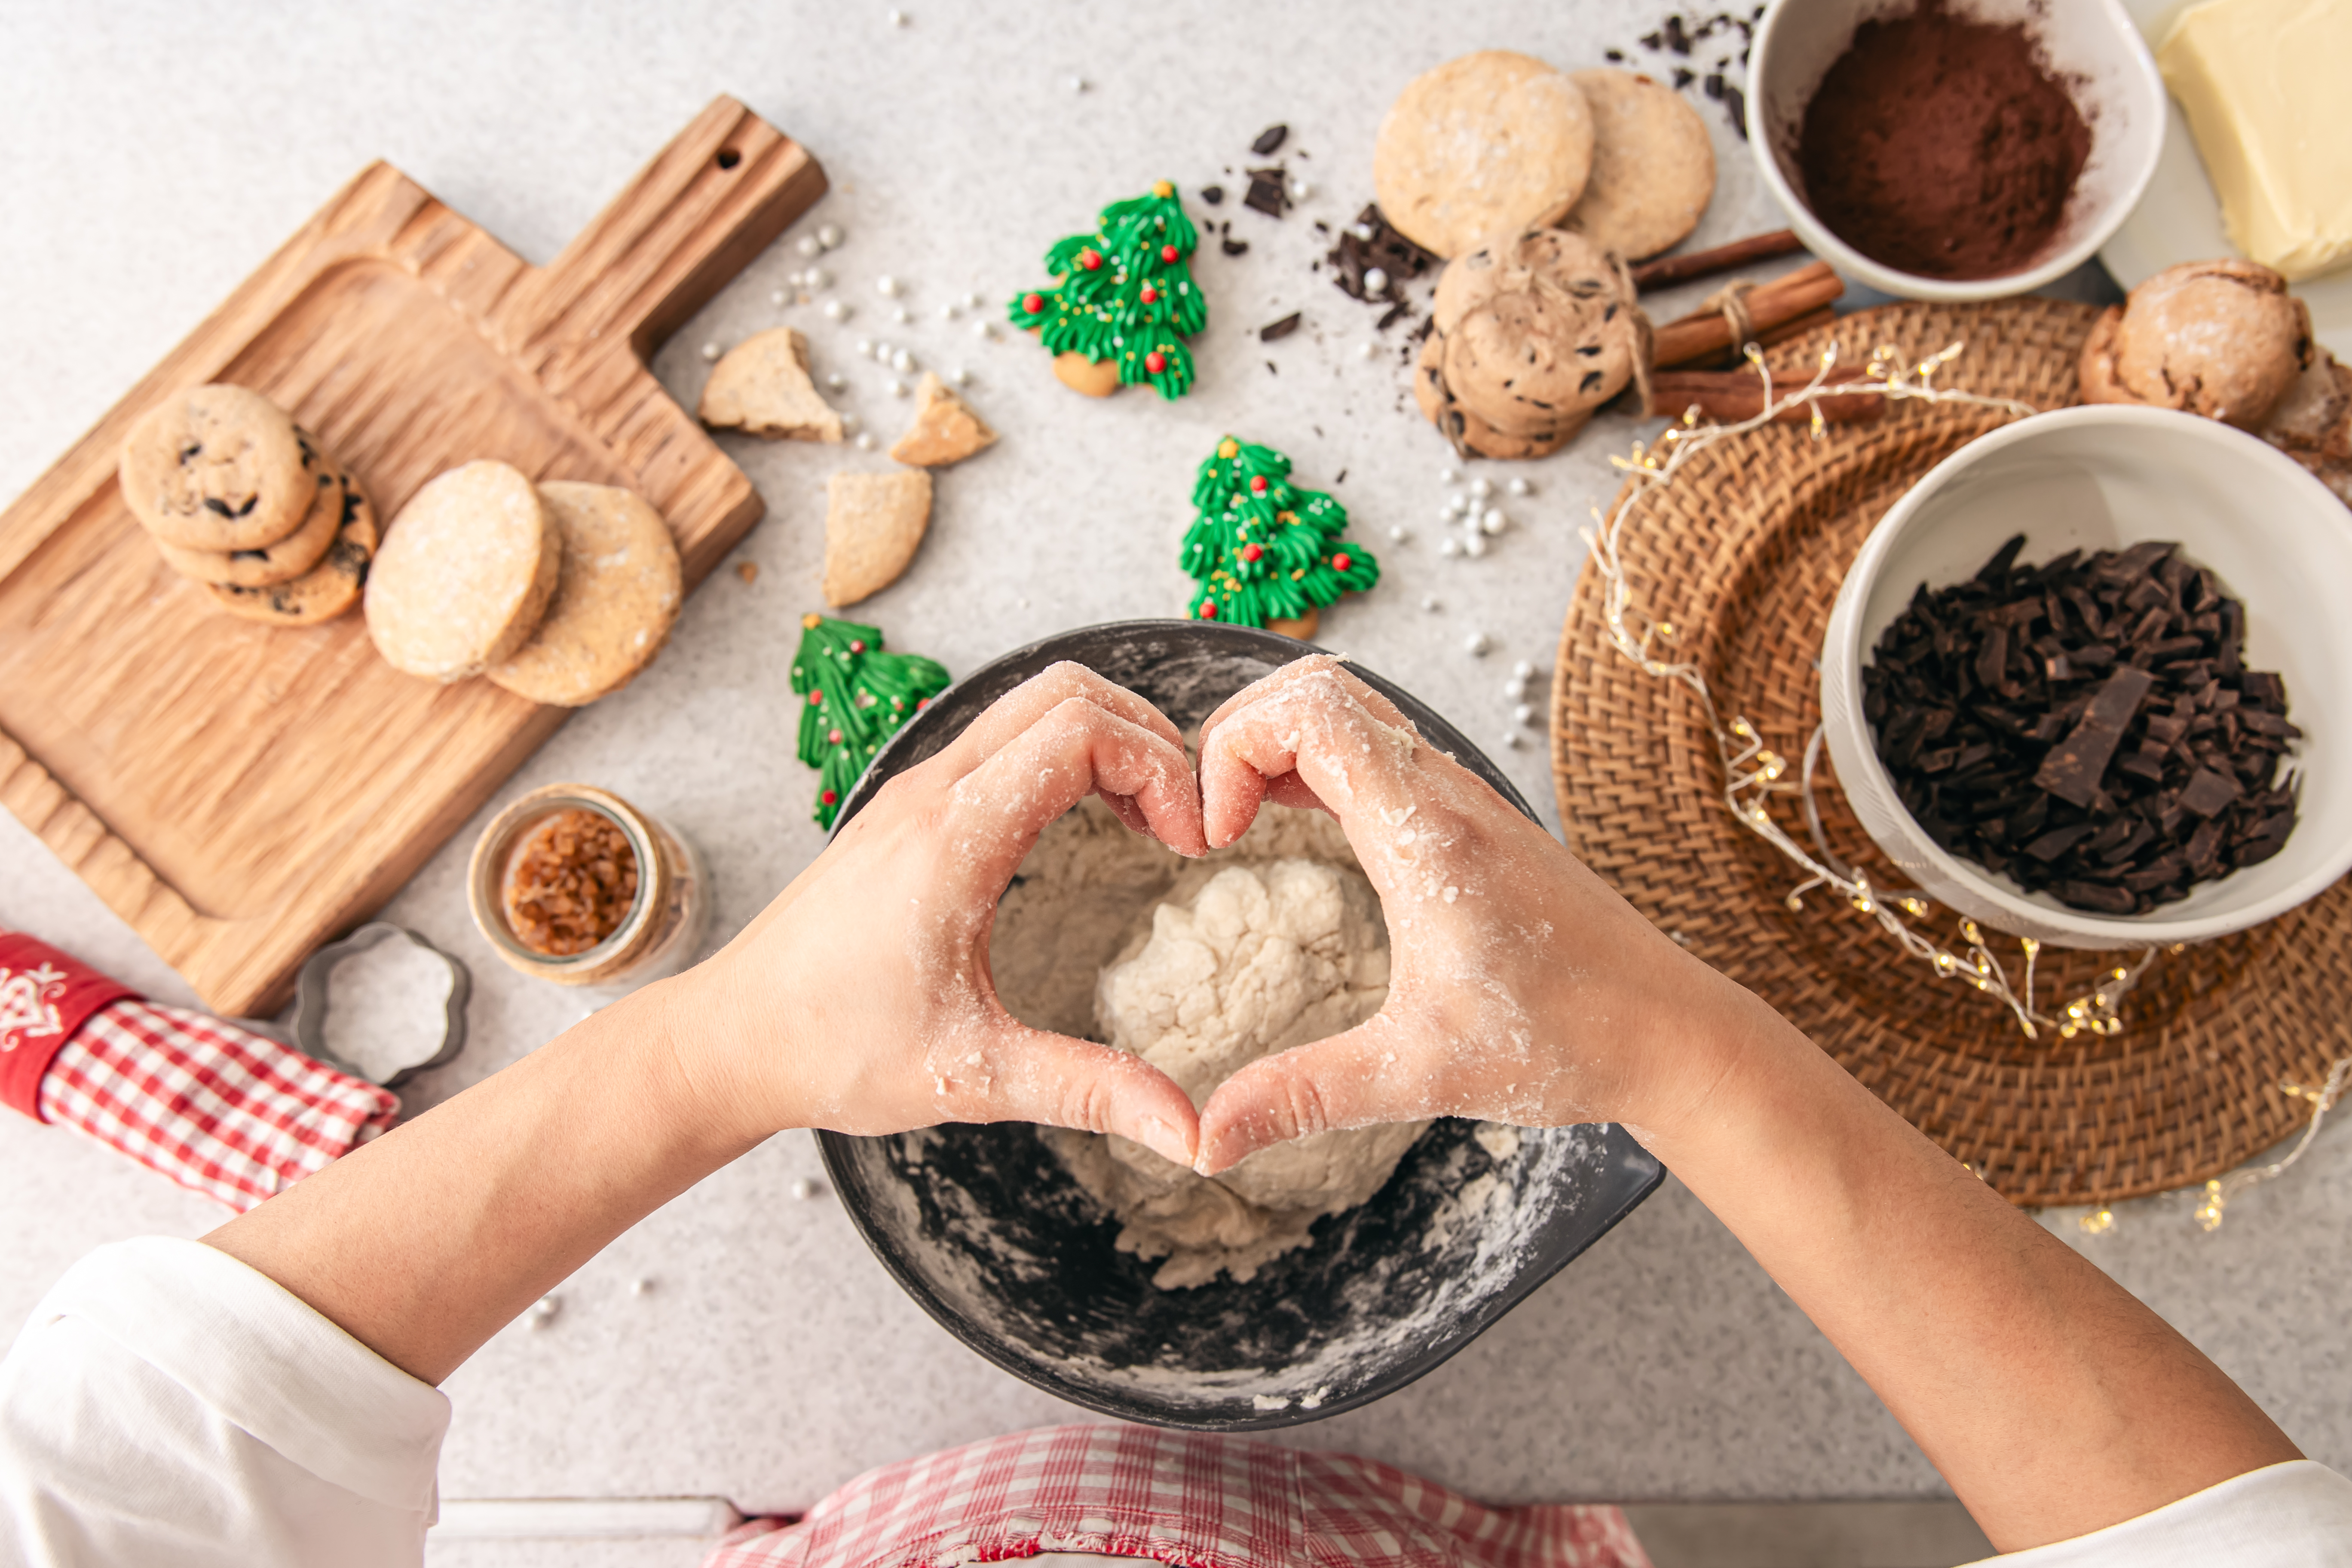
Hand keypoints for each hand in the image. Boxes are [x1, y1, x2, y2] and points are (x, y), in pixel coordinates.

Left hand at [680, 663, 1206, 1165]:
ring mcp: (910, 794)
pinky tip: (1082, 824)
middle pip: (1063, 691)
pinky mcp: (901, 810)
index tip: (1191, 841)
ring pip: (1028, 707)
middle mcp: (929, 793)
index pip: (1080, 730)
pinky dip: (1059, 755)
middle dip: (1146, 734)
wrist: (726, 1041)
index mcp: (952, 838)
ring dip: (1103, 739)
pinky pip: (997, 742)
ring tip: (1147, 820)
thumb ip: (1089, 1090)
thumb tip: (1195, 1135)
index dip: (1160, 767)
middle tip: (1184, 816)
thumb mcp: (973, 1076)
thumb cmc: (831, 1052)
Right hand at [1191, 657, 1755, 1172]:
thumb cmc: (1569, 1041)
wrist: (1674, 1035)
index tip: (1212, 835)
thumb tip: (1204, 1142)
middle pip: (1321, 688)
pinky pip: (1381, 751)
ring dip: (1280, 745)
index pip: (1311, 712)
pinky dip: (1319, 763)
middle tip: (1211, 818)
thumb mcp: (1419, 1074)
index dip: (1234, 748)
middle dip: (1241, 731)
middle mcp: (1449, 796)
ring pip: (1354, 712)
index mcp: (1429, 834)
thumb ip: (1304, 1096)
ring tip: (1239, 821)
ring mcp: (1466, 801)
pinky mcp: (1476, 820)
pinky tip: (1297, 823)